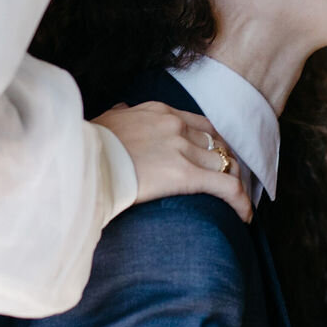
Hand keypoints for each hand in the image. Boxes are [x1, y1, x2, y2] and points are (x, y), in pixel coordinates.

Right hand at [93, 102, 252, 223]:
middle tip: (229, 183)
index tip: (214, 159)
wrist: (82, 160)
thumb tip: (120, 110)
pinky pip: (226, 186)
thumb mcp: (106, 121)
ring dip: (233, 183)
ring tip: (237, 203)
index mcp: (159, 111)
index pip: (200, 124)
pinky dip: (240, 200)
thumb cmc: (88, 146)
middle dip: (225, 163)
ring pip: (224, 163)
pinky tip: (244, 216)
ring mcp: (182, 147)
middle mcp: (175, 125)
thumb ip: (120, 115)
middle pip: (216, 143)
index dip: (212, 144)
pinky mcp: (185, 173)